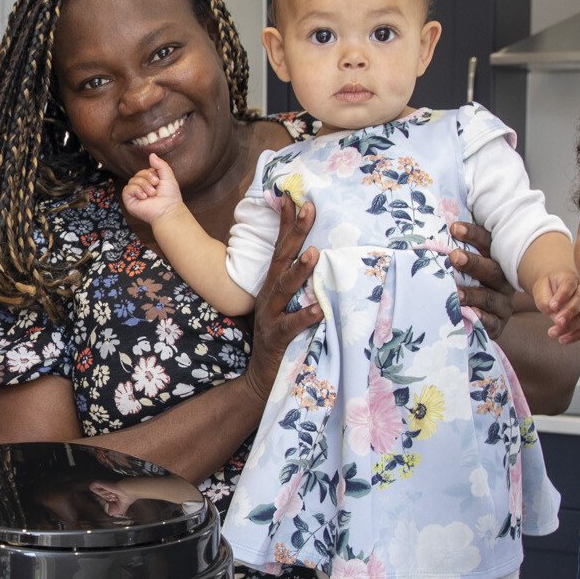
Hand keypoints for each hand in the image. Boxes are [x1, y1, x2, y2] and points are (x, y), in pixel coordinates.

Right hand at [120, 152, 184, 225]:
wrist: (168, 210)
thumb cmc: (170, 196)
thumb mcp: (168, 176)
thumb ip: (161, 164)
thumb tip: (151, 154)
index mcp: (149, 183)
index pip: (144, 171)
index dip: (151, 173)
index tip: (159, 180)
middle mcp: (141, 188)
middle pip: (138, 174)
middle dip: (147, 178)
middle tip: (156, 186)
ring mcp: (135, 195)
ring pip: (132, 180)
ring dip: (144, 185)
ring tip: (152, 194)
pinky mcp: (129, 201)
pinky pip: (127, 189)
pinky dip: (137, 190)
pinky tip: (144, 197)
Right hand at [241, 195, 320, 399]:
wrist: (259, 380)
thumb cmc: (279, 341)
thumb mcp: (285, 307)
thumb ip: (296, 286)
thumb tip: (317, 259)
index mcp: (272, 286)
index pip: (280, 249)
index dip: (286, 224)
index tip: (294, 197)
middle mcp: (269, 297)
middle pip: (281, 259)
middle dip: (294, 233)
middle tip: (309, 208)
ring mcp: (271, 317)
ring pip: (283, 289)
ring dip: (299, 271)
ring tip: (314, 253)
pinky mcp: (277, 339)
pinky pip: (291, 326)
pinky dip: (305, 316)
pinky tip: (319, 309)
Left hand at [448, 221, 518, 334]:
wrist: (485, 319)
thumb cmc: (468, 286)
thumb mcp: (464, 269)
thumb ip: (454, 254)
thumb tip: (426, 231)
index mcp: (495, 261)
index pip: (487, 244)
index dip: (473, 235)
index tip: (454, 228)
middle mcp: (502, 282)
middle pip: (492, 270)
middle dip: (473, 263)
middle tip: (454, 257)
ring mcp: (502, 304)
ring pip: (489, 298)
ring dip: (472, 294)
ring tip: (456, 293)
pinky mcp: (498, 324)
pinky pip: (492, 322)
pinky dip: (482, 318)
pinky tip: (472, 314)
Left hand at [532, 269, 579, 344]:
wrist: (556, 288)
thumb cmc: (548, 287)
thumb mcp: (540, 288)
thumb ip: (544, 299)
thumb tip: (551, 312)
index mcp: (570, 278)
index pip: (569, 285)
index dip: (562, 296)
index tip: (552, 306)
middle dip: (569, 313)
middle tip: (556, 322)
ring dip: (570, 327)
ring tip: (553, 333)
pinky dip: (575, 335)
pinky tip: (562, 340)